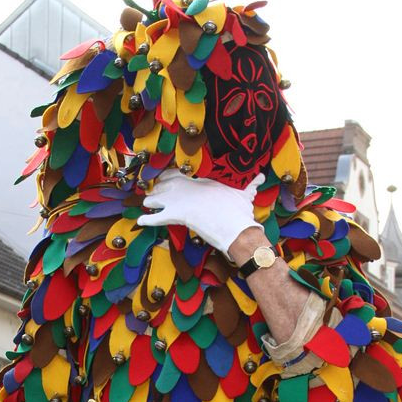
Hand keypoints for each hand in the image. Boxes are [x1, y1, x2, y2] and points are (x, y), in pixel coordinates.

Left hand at [136, 171, 263, 258]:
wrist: (236, 228)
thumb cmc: (240, 211)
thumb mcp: (246, 193)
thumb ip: (251, 183)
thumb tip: (261, 175)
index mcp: (202, 180)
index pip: (181, 173)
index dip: (172, 176)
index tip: (167, 177)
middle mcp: (188, 187)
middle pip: (165, 184)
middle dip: (159, 188)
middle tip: (154, 191)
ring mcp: (180, 200)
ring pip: (157, 197)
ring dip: (152, 201)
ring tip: (147, 203)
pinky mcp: (176, 215)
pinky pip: (156, 217)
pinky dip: (147, 219)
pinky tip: (140, 220)